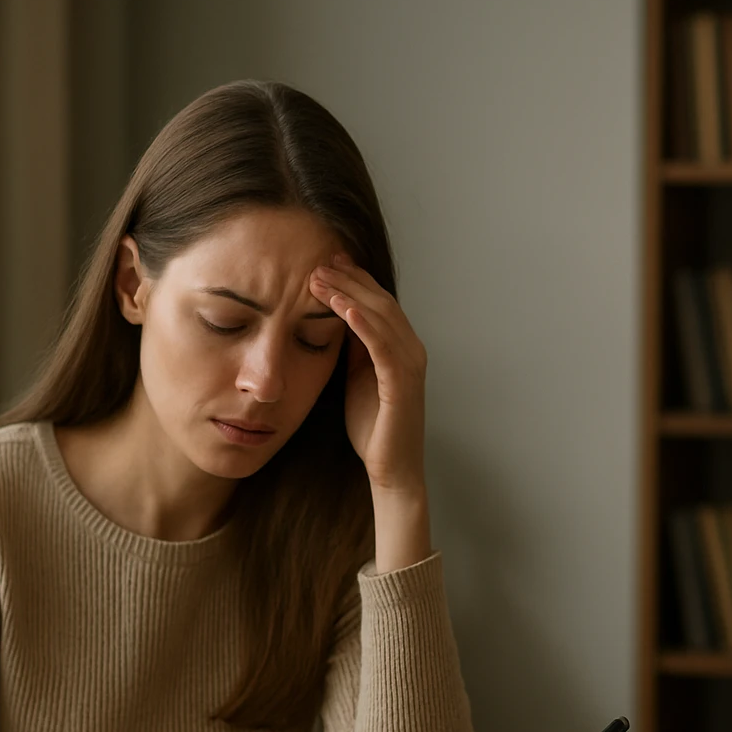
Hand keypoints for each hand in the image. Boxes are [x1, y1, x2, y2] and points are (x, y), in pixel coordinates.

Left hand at [309, 255, 427, 495]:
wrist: (391, 469)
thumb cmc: (374, 427)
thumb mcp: (357, 377)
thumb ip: (354, 348)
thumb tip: (336, 318)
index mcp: (401, 347)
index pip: (378, 303)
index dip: (354, 280)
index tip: (326, 261)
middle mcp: (412, 350)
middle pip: (381, 302)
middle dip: (349, 279)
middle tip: (319, 262)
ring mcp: (410, 365)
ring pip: (381, 318)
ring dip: (350, 295)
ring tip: (320, 279)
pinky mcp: (402, 383)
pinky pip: (382, 346)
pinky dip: (363, 324)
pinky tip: (342, 308)